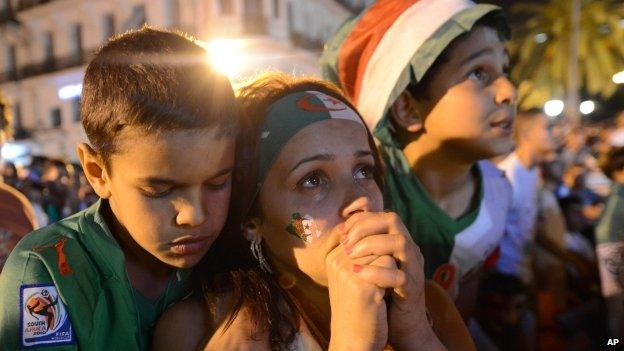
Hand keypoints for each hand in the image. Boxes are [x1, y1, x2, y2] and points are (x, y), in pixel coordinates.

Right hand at [326, 226, 387, 350]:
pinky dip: (393, 280)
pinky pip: (390, 266)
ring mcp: (348, 271)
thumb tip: (376, 224)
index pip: (364, 233)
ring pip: (385, 252)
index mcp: (332, 255)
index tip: (370, 275)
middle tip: (377, 284)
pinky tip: (382, 297)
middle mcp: (337, 260)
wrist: (354, 341)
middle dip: (385, 259)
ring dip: (390, 270)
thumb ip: (359, 250)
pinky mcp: (362, 284)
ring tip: (378, 290)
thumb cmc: (358, 308)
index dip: (377, 252)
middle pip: (376, 241)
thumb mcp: (353, 275)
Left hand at [341, 211, 443, 350]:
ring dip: (371, 244)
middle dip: (365, 225)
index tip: (340, 229)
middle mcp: (410, 251)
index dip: (360, 218)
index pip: (382, 215)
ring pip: (400, 242)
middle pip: (393, 220)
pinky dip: (377, 271)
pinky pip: (399, 275)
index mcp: (399, 244)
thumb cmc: (383, 294)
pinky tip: (357, 273)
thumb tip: (339, 231)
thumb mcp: (371, 266)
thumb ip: (362, 249)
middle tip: (346, 240)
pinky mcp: (413, 289)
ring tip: (351, 254)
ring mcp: (414, 269)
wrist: (402, 327)